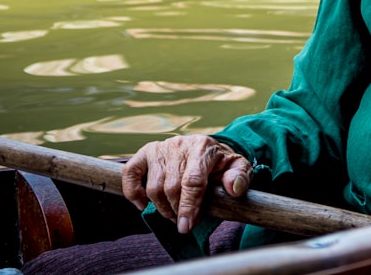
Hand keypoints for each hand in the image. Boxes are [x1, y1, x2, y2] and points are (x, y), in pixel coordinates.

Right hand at [121, 134, 252, 233]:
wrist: (207, 150)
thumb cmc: (221, 164)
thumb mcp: (239, 168)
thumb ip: (240, 177)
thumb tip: (234, 188)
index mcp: (203, 147)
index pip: (192, 180)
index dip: (188, 206)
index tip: (186, 226)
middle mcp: (179, 144)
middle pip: (171, 187)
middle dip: (178, 210)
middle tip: (185, 221)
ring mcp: (160, 148)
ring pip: (153, 186)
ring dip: (162, 207)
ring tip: (173, 213)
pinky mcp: (145, 153)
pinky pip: (131, 173)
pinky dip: (134, 192)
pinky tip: (144, 204)